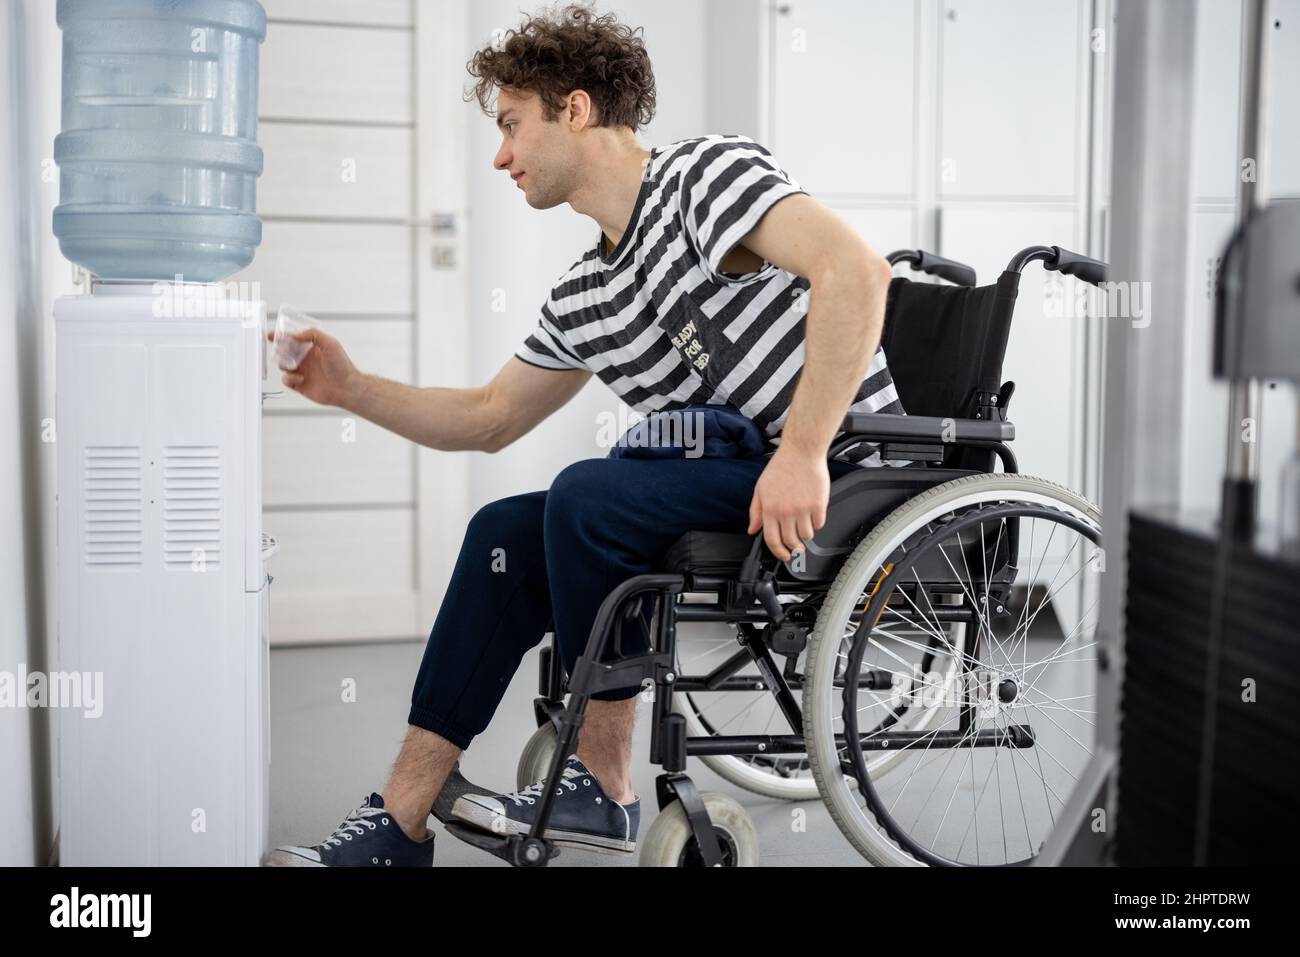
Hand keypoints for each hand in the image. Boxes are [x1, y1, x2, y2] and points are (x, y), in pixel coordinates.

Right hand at [266, 326, 362, 408]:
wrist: (346, 388)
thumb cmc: (342, 366)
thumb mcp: (330, 343)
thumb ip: (313, 334)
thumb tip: (296, 335)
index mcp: (311, 348)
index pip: (292, 339)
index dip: (281, 337)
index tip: (272, 335)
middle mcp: (306, 359)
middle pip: (284, 352)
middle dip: (280, 350)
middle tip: (283, 351)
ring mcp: (302, 372)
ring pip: (283, 365)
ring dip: (284, 364)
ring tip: (294, 366)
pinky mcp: (300, 385)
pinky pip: (286, 380)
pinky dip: (289, 378)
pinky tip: (300, 378)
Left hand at [747, 446, 829, 561]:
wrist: (801, 452)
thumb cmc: (781, 467)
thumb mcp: (761, 489)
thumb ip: (756, 511)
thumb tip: (752, 529)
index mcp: (770, 509)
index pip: (772, 540)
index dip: (778, 552)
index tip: (783, 555)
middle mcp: (786, 511)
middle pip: (791, 542)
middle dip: (794, 548)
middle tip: (796, 547)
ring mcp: (803, 509)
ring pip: (807, 535)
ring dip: (806, 534)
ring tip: (804, 525)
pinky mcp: (818, 504)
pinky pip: (819, 524)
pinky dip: (817, 523)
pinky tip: (813, 514)